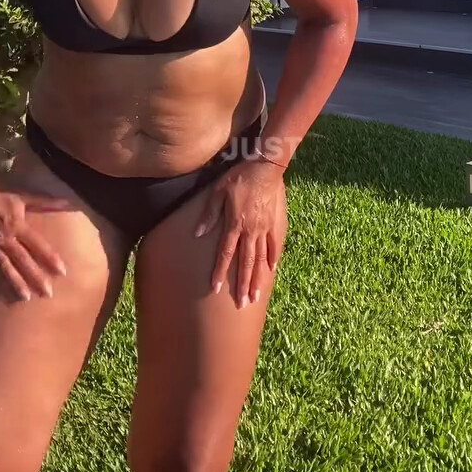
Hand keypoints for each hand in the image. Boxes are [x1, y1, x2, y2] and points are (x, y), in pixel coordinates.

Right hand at [0, 171, 70, 302]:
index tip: (62, 271)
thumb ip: (46, 202)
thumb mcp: (24, 197)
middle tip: (48, 293)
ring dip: (14, 283)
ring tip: (25, 297)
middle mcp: (5, 239)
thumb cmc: (1, 195)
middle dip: (35, 277)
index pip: (37, 245)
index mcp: (17, 226)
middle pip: (22, 261)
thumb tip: (68, 202)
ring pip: (4, 268)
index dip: (50, 258)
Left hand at [195, 160, 286, 307]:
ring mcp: (264, 229)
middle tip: (241, 304)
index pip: (225, 253)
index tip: (214, 289)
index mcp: (235, 224)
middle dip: (242, 284)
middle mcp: (251, 230)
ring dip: (257, 278)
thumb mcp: (218, 190)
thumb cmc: (239, 177)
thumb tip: (197, 233)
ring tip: (255, 296)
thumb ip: (209, 213)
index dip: (219, 271)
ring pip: (261, 258)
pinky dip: (273, 259)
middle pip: (245, 262)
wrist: (265, 168)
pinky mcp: (274, 223)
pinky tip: (271, 271)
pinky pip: (274, 245)